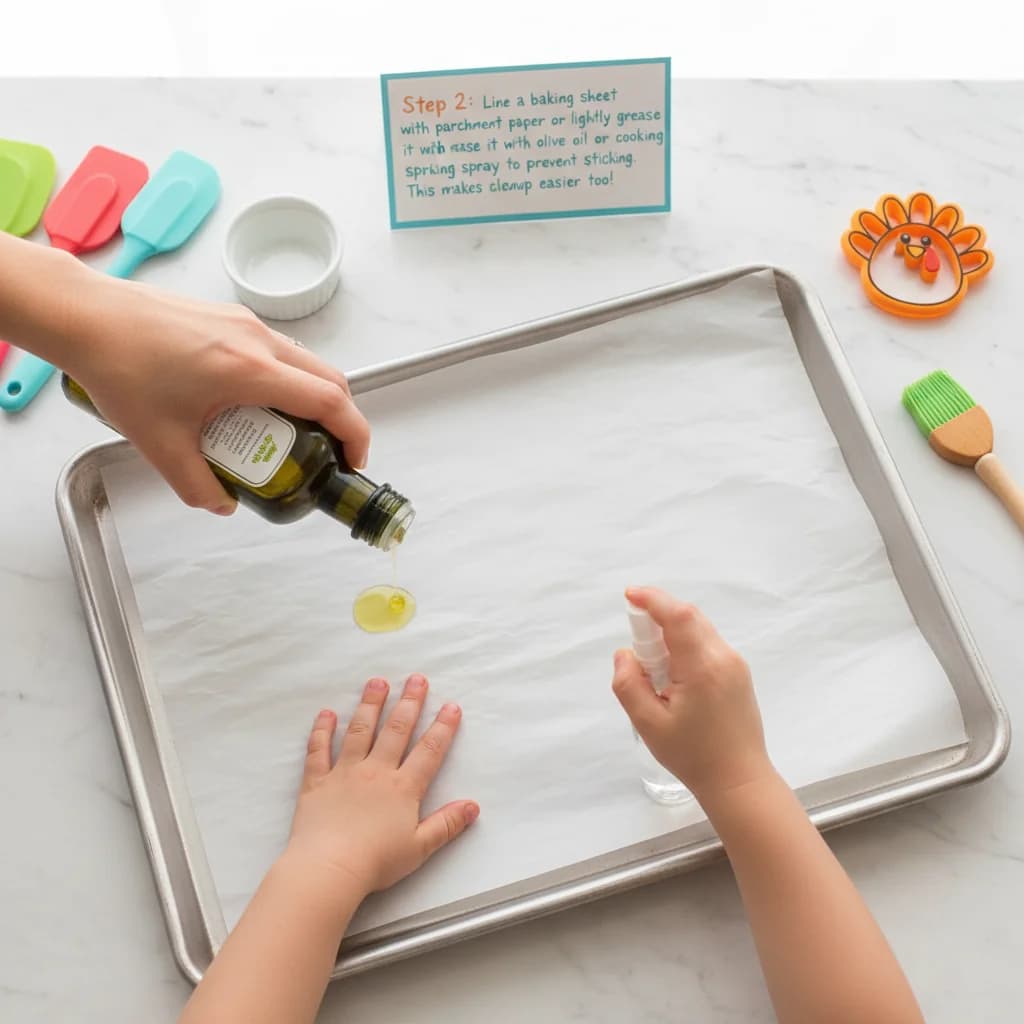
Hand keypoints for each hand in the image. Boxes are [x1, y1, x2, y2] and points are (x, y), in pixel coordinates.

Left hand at [68, 274, 369, 514]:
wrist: (85, 316)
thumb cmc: (119, 367)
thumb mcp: (159, 444)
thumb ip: (197, 485)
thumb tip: (223, 503)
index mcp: (250, 370)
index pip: (328, 401)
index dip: (353, 434)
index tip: (353, 460)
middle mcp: (258, 340)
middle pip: (328, 380)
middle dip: (339, 420)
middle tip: (327, 452)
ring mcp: (245, 324)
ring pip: (304, 363)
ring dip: (309, 399)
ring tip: (283, 433)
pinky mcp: (230, 317)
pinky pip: (277, 351)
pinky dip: (282, 380)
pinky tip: (248, 403)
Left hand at [286, 674, 478, 898]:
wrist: (330, 867)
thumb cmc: (376, 861)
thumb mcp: (419, 848)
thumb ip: (447, 824)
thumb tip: (473, 806)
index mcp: (403, 788)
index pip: (429, 751)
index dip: (442, 727)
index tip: (451, 706)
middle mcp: (376, 772)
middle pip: (396, 730)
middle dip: (409, 702)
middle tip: (417, 679)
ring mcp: (345, 772)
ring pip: (360, 731)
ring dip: (370, 704)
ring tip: (378, 682)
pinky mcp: (317, 781)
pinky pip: (319, 750)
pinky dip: (322, 730)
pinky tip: (327, 713)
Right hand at [612, 587, 772, 802]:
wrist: (738, 780)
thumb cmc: (692, 755)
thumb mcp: (648, 724)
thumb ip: (629, 684)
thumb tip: (625, 654)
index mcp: (702, 667)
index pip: (678, 616)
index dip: (653, 599)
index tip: (629, 595)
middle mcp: (724, 657)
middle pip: (689, 617)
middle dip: (658, 616)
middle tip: (638, 644)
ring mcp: (736, 664)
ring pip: (699, 629)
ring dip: (672, 632)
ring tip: (654, 667)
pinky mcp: (739, 673)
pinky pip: (707, 644)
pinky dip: (685, 645)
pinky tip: (674, 676)